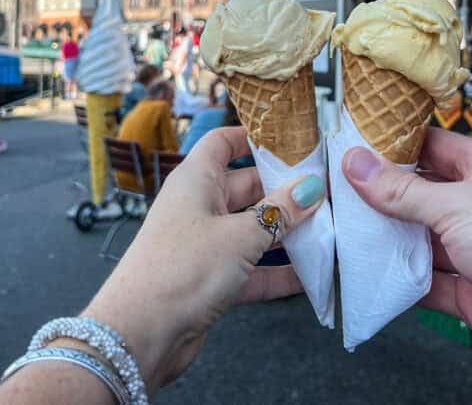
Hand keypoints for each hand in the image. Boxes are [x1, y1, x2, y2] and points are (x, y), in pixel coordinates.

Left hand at [84, 127, 325, 393]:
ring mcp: (204, 245)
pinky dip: (277, 272)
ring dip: (286, 234)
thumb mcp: (240, 236)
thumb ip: (279, 212)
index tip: (291, 138)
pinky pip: (251, 269)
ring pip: (252, 231)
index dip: (252, 137)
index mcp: (196, 181)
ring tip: (330, 233)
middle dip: (284, 191)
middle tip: (328, 192)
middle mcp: (198, 207)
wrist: (141, 333)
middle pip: (247, 188)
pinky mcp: (210, 280)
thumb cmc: (184, 268)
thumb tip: (311, 187)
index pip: (222, 143)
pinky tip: (312, 277)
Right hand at [341, 129, 471, 398]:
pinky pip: (430, 285)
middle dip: (382, 197)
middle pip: (423, 196)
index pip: (433, 146)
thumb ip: (402, 190)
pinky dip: (403, 283)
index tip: (350, 146)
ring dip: (389, 241)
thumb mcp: (458, 204)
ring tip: (342, 233)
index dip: (392, 145)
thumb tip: (357, 164)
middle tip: (334, 193)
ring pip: (423, 242)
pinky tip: (373, 277)